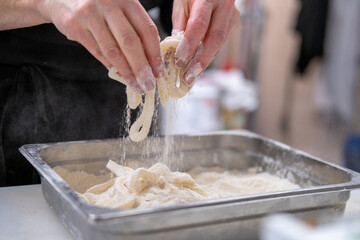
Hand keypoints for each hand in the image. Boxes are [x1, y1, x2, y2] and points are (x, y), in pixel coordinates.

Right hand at [38, 0, 164, 93]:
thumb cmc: (97, 3)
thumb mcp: (119, 6)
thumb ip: (133, 26)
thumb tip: (150, 59)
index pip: (146, 29)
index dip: (155, 53)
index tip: (159, 71)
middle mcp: (109, 4)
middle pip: (130, 42)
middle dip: (142, 68)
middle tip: (149, 84)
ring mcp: (90, 14)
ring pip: (113, 50)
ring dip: (126, 72)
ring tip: (135, 85)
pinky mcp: (74, 25)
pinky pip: (97, 51)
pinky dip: (110, 65)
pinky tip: (119, 74)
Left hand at [172, 0, 239, 85]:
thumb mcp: (181, 3)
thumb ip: (179, 25)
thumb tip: (174, 51)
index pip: (199, 25)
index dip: (190, 45)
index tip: (179, 61)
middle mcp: (224, 6)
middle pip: (215, 39)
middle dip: (201, 61)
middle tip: (188, 78)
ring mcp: (232, 16)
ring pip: (219, 45)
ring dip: (204, 63)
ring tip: (191, 77)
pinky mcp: (233, 25)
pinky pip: (220, 45)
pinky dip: (208, 56)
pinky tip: (198, 68)